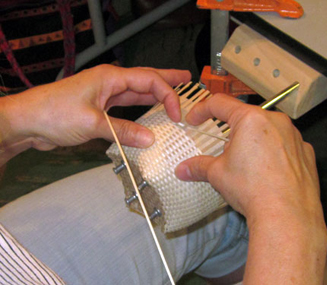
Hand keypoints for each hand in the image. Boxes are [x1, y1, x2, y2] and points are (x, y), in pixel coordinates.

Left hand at [0, 65, 190, 163]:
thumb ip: (123, 131)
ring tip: (175, 96)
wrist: (28, 122)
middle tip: (187, 80)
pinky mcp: (100, 110)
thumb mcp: (93, 123)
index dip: (168, 96)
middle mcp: (110, 83)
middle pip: (146, 80)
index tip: (177, 115)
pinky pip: (127, 109)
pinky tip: (150, 117)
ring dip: (156, 96)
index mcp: (110, 78)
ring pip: (137, 94)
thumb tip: (150, 139)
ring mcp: (105, 96)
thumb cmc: (53, 113)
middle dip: (168, 80)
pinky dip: (141, 113)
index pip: (149, 81)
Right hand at [175, 94, 326, 283]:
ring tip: (248, 169)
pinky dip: (274, 154)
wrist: (286, 216)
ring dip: (253, 143)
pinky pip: (284, 146)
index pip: (220, 104)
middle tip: (224, 154)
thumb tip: (182, 170)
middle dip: (231, 134)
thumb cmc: (251, 189)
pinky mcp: (306, 153)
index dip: (202, 110)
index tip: (194, 120)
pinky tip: (268, 174)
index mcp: (250, 120)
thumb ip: (199, 167)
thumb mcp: (218, 175)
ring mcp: (294, 136)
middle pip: (245, 119)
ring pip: (266, 132)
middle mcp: (275, 121)